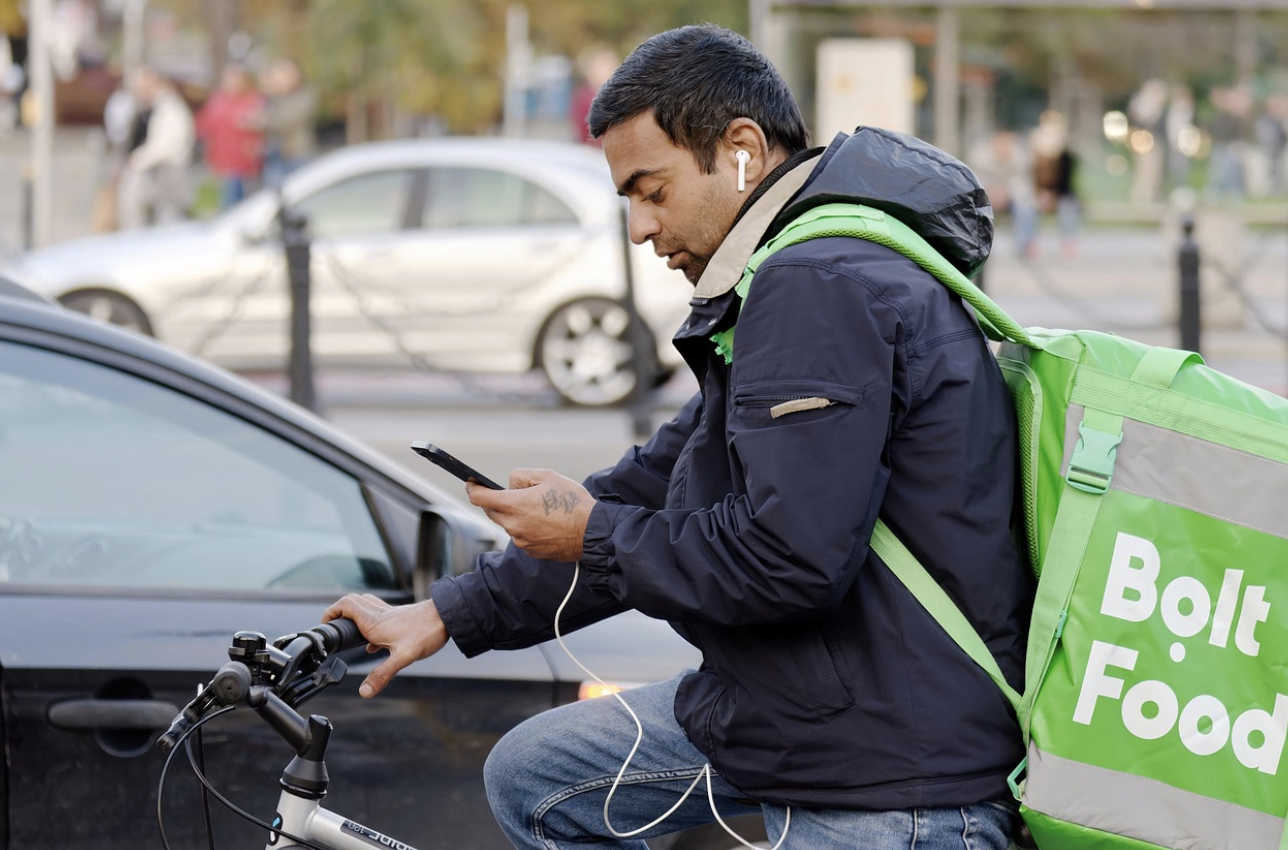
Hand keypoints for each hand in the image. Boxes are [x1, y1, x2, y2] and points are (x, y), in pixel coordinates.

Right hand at [322, 594, 447, 697]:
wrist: (447, 617)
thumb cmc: (426, 632)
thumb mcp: (403, 657)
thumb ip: (382, 674)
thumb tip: (364, 691)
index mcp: (374, 622)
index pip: (345, 606)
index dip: (331, 612)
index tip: (324, 625)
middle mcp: (379, 614)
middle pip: (352, 602)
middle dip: (339, 612)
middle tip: (333, 626)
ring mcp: (390, 614)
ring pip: (365, 607)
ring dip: (354, 616)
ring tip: (350, 635)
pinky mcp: (400, 617)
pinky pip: (379, 617)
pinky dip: (370, 626)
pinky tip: (375, 645)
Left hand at [467, 469, 592, 561]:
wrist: (592, 531)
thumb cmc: (572, 502)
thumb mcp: (547, 476)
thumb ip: (521, 476)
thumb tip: (509, 485)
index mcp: (514, 505)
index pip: (480, 498)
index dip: (472, 488)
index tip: (471, 483)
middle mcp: (513, 525)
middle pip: (492, 512)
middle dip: (495, 501)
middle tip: (509, 493)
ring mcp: (522, 541)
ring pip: (508, 525)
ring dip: (514, 515)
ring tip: (537, 508)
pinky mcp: (532, 551)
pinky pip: (521, 537)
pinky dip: (526, 528)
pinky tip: (544, 522)